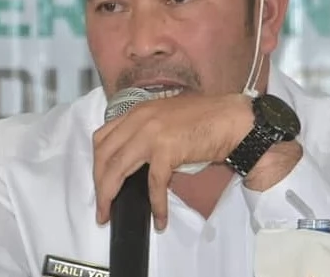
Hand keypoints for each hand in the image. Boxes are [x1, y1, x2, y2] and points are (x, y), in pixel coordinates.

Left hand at [92, 93, 252, 229]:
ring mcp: (151, 133)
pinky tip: (160, 219)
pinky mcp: (166, 149)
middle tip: (102, 206)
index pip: (103, 137)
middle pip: (103, 156)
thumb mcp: (167, 118)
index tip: (99, 180)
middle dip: (98, 184)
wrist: (233, 119)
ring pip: (116, 170)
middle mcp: (139, 119)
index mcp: (138, 111)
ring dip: (109, 196)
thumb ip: (148, 132)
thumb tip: (137, 162)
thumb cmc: (207, 119)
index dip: (97, 162)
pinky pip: (153, 184)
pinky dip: (155, 204)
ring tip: (109, 215)